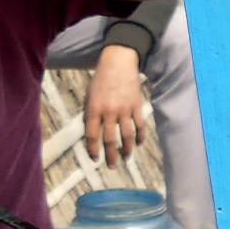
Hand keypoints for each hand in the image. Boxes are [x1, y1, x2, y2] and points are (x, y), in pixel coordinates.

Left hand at [85, 43, 146, 167]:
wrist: (118, 63)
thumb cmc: (100, 79)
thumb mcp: (89, 95)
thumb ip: (89, 114)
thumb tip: (92, 132)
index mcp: (93, 108)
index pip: (92, 135)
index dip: (93, 149)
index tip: (94, 158)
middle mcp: (109, 111)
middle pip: (110, 140)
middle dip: (110, 155)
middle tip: (111, 166)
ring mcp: (124, 109)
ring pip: (127, 136)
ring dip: (126, 150)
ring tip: (125, 159)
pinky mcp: (136, 106)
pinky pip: (139, 126)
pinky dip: (140, 137)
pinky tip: (138, 144)